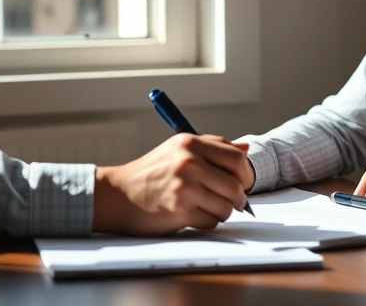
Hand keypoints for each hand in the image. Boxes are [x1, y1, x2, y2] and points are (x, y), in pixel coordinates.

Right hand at [93, 134, 254, 235]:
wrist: (118, 194)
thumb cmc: (151, 173)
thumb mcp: (179, 149)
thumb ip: (213, 147)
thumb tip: (246, 148)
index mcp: (190, 143)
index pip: (236, 158)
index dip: (246, 174)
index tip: (244, 183)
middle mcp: (188, 162)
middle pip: (236, 184)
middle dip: (239, 197)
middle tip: (233, 202)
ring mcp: (185, 186)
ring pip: (226, 206)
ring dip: (222, 211)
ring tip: (207, 207)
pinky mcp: (180, 210)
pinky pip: (211, 221)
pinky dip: (207, 221)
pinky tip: (193, 214)